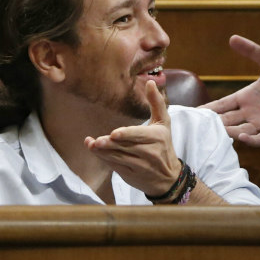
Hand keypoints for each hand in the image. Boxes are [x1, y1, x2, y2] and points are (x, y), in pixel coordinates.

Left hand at [85, 80, 182, 195]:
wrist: (169, 177)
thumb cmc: (164, 145)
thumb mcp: (164, 123)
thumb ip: (156, 102)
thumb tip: (150, 82)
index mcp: (157, 137)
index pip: (139, 135)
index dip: (126, 135)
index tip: (114, 134)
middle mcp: (150, 153)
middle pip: (126, 147)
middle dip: (110, 144)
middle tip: (96, 141)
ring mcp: (140, 166)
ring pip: (119, 157)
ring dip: (103, 152)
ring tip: (91, 144)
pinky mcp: (131, 175)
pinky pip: (116, 166)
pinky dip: (104, 159)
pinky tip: (95, 151)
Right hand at [199, 34, 259, 146]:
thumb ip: (251, 50)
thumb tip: (232, 38)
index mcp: (245, 97)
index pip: (221, 105)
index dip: (208, 109)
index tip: (193, 113)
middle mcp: (249, 112)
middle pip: (226, 120)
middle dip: (213, 124)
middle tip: (198, 127)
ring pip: (239, 131)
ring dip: (229, 132)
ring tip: (218, 132)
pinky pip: (259, 139)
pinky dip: (250, 139)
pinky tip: (242, 136)